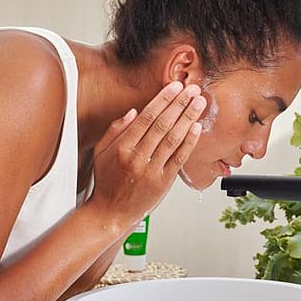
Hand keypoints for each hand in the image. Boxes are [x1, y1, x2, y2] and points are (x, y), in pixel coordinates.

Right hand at [88, 81, 205, 227]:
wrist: (110, 212)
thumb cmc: (107, 182)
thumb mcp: (101, 152)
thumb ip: (115, 129)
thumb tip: (134, 111)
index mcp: (122, 147)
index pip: (146, 118)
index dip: (163, 100)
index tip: (174, 87)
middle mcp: (137, 158)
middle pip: (162, 125)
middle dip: (179, 104)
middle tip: (192, 89)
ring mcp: (151, 171)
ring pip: (173, 139)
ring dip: (188, 119)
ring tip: (199, 103)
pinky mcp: (163, 182)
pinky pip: (179, 158)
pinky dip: (189, 142)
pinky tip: (197, 128)